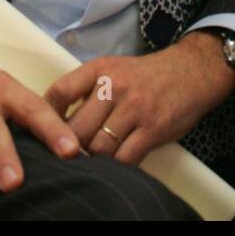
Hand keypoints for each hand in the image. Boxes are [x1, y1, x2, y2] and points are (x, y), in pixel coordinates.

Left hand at [45, 31, 234, 165]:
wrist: (191, 72)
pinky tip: (116, 163)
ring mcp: (134, 108)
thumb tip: (56, 122)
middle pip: (77, 128)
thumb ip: (87, 90)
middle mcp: (115, 86)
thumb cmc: (145, 76)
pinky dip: (117, 166)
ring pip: (98, 147)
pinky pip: (125, 158)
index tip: (43, 130)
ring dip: (93, 159)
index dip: (47, 116)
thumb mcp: (113, 70)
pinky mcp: (152, 129)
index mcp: (100, 69)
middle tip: (70, 154)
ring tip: (93, 160)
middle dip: (70, 146)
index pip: (61, 91)